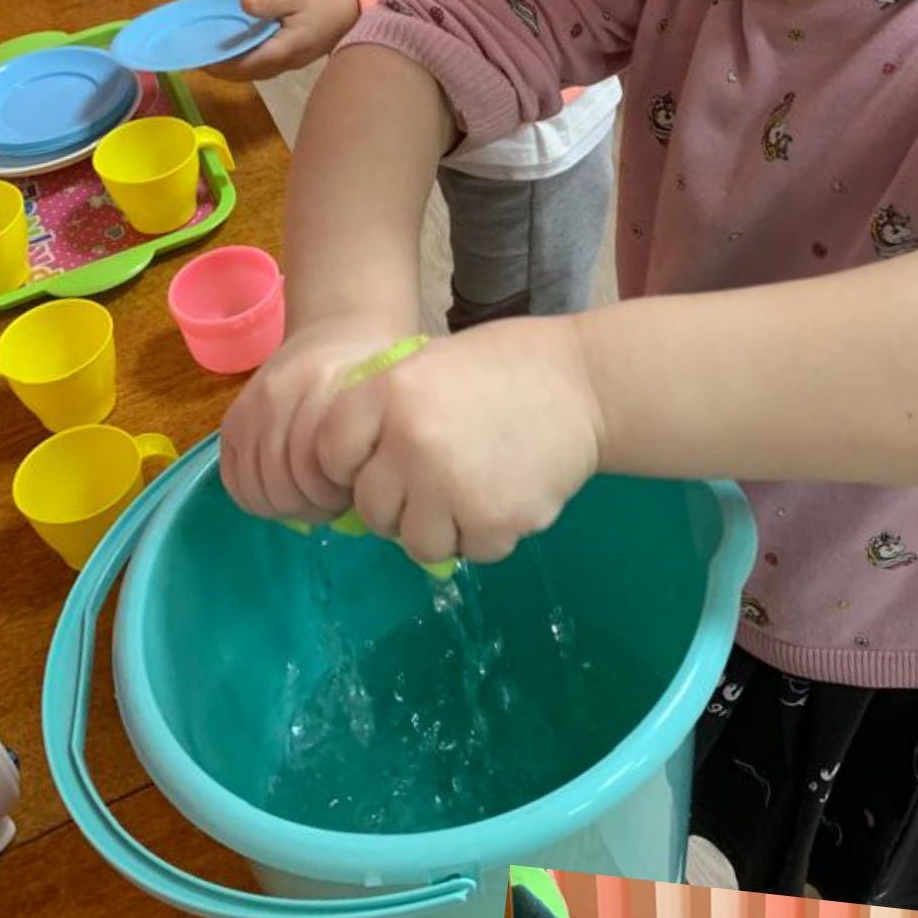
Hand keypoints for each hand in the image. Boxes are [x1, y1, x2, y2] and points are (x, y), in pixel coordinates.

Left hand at [199, 0, 361, 86]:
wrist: (354, 11)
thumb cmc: (325, 0)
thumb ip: (268, 2)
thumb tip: (243, 4)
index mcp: (286, 48)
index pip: (248, 62)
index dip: (224, 64)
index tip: (202, 60)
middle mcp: (287, 62)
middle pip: (248, 74)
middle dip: (222, 71)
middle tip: (197, 61)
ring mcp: (290, 64)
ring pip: (255, 74)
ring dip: (232, 71)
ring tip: (210, 60)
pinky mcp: (291, 60)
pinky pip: (262, 68)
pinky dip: (244, 65)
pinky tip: (233, 54)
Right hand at [219, 317, 418, 524]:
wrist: (336, 332)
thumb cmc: (368, 377)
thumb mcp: (383, 407)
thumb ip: (371, 449)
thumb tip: (359, 502)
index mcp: (321, 390)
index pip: (311, 473)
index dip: (332, 498)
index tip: (352, 495)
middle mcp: (277, 396)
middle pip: (280, 484)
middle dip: (309, 505)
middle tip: (333, 501)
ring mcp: (250, 407)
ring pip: (255, 486)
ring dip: (284, 504)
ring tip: (310, 495)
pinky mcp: (233, 420)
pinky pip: (233, 480)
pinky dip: (257, 498)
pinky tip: (283, 491)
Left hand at [319, 315, 604, 570]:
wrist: (587, 385)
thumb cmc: (506, 368)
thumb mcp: (429, 365)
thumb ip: (385, 412)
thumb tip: (352, 474)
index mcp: (390, 393)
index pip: (330, 455)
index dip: (351, 465)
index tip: (379, 463)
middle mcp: (412, 442)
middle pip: (372, 509)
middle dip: (397, 505)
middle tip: (433, 484)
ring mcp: (453, 487)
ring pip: (416, 543)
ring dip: (439, 529)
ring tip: (469, 494)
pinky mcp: (495, 521)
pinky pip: (470, 552)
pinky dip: (485, 535)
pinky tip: (505, 495)